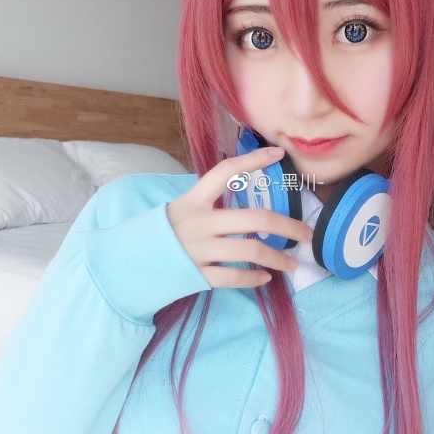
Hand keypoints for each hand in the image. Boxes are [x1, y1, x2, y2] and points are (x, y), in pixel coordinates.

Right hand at [166, 147, 312, 288]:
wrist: (125, 264)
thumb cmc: (161, 233)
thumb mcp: (181, 208)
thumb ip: (209, 202)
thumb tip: (246, 195)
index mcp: (194, 200)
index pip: (227, 172)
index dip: (253, 161)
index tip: (279, 154)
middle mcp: (198, 222)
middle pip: (255, 219)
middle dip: (288, 226)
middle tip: (307, 234)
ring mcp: (198, 250)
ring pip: (250, 251)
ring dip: (278, 259)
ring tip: (292, 265)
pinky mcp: (197, 274)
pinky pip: (233, 278)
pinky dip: (253, 279)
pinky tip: (264, 278)